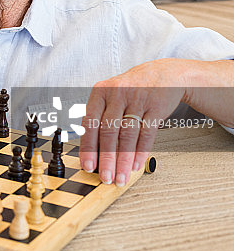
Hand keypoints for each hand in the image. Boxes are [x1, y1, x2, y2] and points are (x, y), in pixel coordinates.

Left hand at [79, 59, 185, 185]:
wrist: (163, 73)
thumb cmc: (131, 89)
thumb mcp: (110, 95)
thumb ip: (99, 116)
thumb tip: (90, 148)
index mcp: (100, 91)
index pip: (90, 122)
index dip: (88, 146)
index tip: (87, 165)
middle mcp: (117, 94)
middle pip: (109, 131)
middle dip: (106, 158)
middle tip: (105, 177)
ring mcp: (137, 99)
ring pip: (127, 135)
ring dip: (124, 160)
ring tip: (121, 177)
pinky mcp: (156, 107)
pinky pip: (147, 133)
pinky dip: (140, 152)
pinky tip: (136, 165)